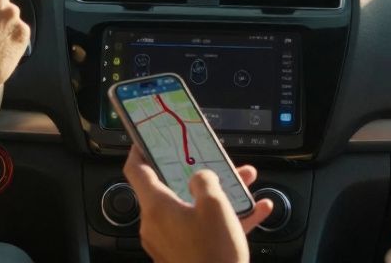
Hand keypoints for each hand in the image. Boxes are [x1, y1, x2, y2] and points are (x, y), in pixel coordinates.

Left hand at [123, 145, 273, 262]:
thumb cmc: (213, 255)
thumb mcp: (215, 205)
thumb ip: (205, 181)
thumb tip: (201, 177)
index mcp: (157, 207)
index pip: (136, 170)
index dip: (140, 151)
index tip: (146, 139)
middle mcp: (156, 225)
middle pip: (171, 188)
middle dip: (196, 172)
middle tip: (208, 160)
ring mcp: (169, 242)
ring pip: (192, 208)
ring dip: (217, 194)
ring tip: (243, 183)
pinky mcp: (184, 256)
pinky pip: (203, 229)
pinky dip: (224, 218)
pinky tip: (254, 211)